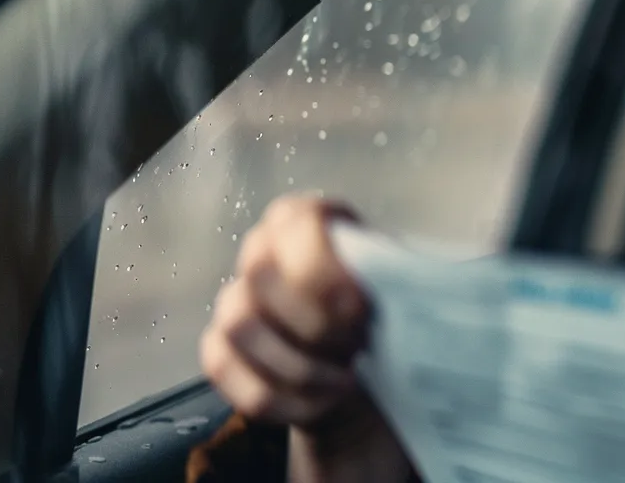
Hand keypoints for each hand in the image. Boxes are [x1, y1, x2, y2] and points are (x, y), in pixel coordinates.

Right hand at [200, 195, 411, 481]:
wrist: (370, 363)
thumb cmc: (390, 312)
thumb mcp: (404, 287)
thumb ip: (397, 278)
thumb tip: (402, 292)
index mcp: (309, 222)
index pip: (296, 223)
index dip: (320, 269)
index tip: (360, 308)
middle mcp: (263, 252)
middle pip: (259, 272)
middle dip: (313, 322)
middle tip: (358, 348)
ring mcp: (234, 301)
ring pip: (239, 325)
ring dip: (299, 364)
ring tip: (347, 380)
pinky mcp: (220, 349)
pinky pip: (226, 372)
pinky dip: (279, 398)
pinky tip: (322, 403)